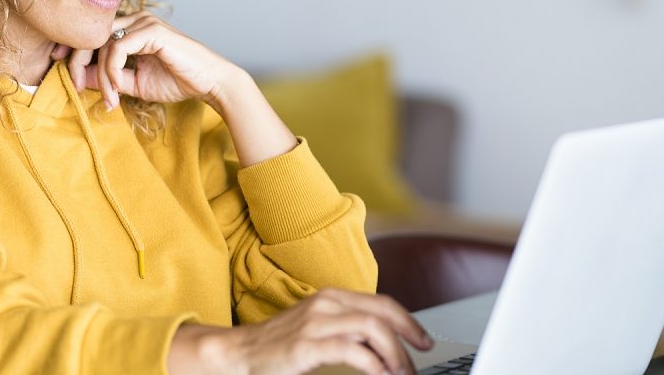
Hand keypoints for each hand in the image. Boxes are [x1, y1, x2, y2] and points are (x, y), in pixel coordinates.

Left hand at [53, 12, 239, 109]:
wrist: (209, 83)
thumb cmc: (177, 81)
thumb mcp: (134, 83)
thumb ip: (108, 78)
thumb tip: (78, 78)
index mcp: (131, 28)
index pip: (93, 34)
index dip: (72, 49)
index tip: (57, 66)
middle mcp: (136, 19)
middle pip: (92, 34)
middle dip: (76, 60)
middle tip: (73, 86)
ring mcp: (144, 22)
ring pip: (103, 44)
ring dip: (100, 75)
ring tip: (110, 98)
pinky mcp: (152, 31)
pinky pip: (118, 49)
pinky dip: (112, 71)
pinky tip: (118, 88)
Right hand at [167, 288, 432, 374]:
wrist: (239, 352)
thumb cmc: (279, 346)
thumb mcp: (318, 329)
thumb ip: (347, 330)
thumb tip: (383, 347)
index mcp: (332, 297)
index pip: (382, 303)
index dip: (409, 321)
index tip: (424, 341)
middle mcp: (327, 303)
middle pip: (383, 313)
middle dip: (409, 338)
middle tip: (419, 362)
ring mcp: (316, 322)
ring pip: (372, 329)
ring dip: (395, 354)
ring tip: (401, 373)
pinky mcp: (307, 344)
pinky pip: (352, 350)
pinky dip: (374, 365)